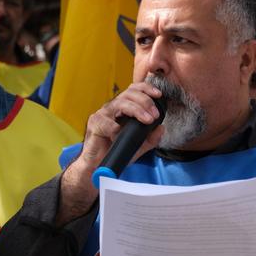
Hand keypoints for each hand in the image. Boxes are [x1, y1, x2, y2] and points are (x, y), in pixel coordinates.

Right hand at [57, 83, 164, 224]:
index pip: (134, 91)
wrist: (98, 166)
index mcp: (122, 109)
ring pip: (120, 103)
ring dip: (136, 110)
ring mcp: (103, 114)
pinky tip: (119, 134)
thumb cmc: (115, 151)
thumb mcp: (138, 146)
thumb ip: (150, 138)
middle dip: (145, 101)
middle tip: (154, 115)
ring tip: (147, 120)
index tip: (159, 95)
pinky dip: (115, 128)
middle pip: (129, 94)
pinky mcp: (94, 124)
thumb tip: (161, 128)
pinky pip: (106, 122)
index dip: (146, 89)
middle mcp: (112, 108)